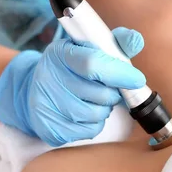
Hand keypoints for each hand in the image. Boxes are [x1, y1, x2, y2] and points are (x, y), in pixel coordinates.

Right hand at [0, 27, 145, 145]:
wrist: (34, 91)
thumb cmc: (70, 67)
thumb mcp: (87, 48)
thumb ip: (114, 44)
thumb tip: (136, 40)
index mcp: (60, 53)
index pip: (93, 64)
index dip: (120, 73)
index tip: (137, 79)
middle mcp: (49, 79)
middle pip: (100, 94)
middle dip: (113, 92)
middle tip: (106, 87)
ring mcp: (47, 106)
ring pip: (97, 114)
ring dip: (104, 108)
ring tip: (92, 98)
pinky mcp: (50, 129)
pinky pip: (90, 130)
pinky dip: (95, 122)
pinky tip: (84, 110)